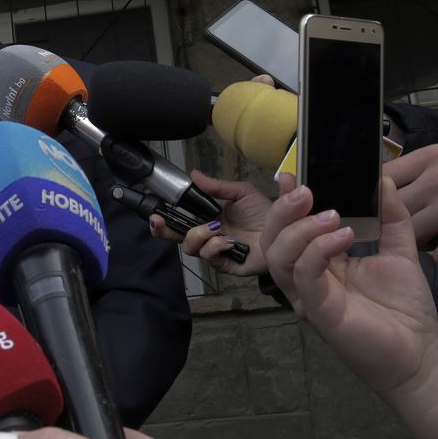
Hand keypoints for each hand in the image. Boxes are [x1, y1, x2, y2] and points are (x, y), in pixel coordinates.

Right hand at [152, 170, 270, 275]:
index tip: (150, 200)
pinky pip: (209, 257)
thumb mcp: (241, 192)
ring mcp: (214, 251)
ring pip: (189, 248)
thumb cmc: (265, 213)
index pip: (178, 217)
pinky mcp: (225, 264)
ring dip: (197, 235)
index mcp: (207, 218)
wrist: (286, 230)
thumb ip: (216, 186)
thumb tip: (193, 174)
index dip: (163, 212)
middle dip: (161, 229)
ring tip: (214, 228)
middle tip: (158, 220)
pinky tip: (228, 241)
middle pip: (174, 236)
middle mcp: (207, 235)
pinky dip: (215, 247)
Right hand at [260, 174, 437, 438]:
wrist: (421, 354)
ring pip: (278, 256)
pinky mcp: (319, 312)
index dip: (285, 201)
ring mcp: (309, 296)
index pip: (289, 227)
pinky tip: (345, 235)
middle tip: (306, 191)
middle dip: (283, 210)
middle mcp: (306, 278)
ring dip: (300, 228)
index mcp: (319, 262)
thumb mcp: (400, 251)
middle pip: (272, 239)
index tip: (293, 174)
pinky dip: (318, 250)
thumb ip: (391, 216)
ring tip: (332, 214)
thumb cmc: (405, 309)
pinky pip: (305, 275)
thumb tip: (383, 179)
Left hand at [385, 140, 437, 263]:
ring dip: (420, 244)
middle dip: (393, 227)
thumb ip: (427, 170)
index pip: (382, 178)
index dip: (375, 199)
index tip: (376, 211)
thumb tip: (394, 186)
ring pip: (412, 237)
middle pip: (391, 212)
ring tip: (436, 240)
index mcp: (432, 157)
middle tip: (404, 233)